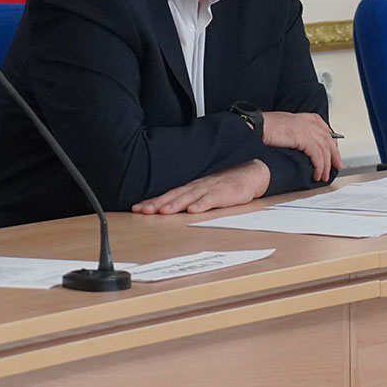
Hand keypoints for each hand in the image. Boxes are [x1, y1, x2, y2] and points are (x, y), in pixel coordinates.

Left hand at [132, 160, 270, 214]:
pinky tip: (193, 210)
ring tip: (163, 211)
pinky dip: (201, 205)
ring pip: (189, 197)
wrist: (249, 175)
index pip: (168, 195)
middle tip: (143, 210)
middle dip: (157, 203)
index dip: (152, 201)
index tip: (137, 208)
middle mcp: (197, 187)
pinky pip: (211, 200)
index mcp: (191, 188)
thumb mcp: (203, 192)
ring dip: (175, 204)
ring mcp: (210, 190)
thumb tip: (167, 210)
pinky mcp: (224, 194)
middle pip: (174, 195)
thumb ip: (188, 200)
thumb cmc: (225, 186)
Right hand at [259, 111, 341, 180]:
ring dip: (326, 165)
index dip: (330, 138)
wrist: (256, 125)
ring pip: (324, 149)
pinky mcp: (304, 138)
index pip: (322, 126)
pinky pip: (317, 155)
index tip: (333, 149)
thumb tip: (296, 142)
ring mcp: (306, 129)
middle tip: (337, 165)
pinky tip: (317, 173)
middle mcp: (306, 122)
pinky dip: (319, 166)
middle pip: (327, 138)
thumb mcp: (281, 125)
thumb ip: (292, 131)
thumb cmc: (263, 126)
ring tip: (324, 176)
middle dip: (334, 154)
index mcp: (301, 117)